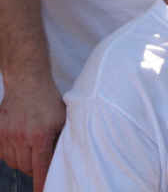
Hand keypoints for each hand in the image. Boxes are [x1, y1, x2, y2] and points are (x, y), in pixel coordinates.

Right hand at [0, 77, 65, 191]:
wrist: (28, 83)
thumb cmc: (48, 101)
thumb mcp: (61, 120)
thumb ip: (61, 139)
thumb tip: (64, 158)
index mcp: (40, 136)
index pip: (40, 168)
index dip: (41, 183)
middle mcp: (22, 138)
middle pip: (27, 167)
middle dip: (35, 168)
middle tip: (41, 158)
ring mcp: (7, 136)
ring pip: (14, 162)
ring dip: (23, 161)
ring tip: (32, 148)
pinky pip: (3, 154)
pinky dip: (11, 154)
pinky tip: (20, 145)